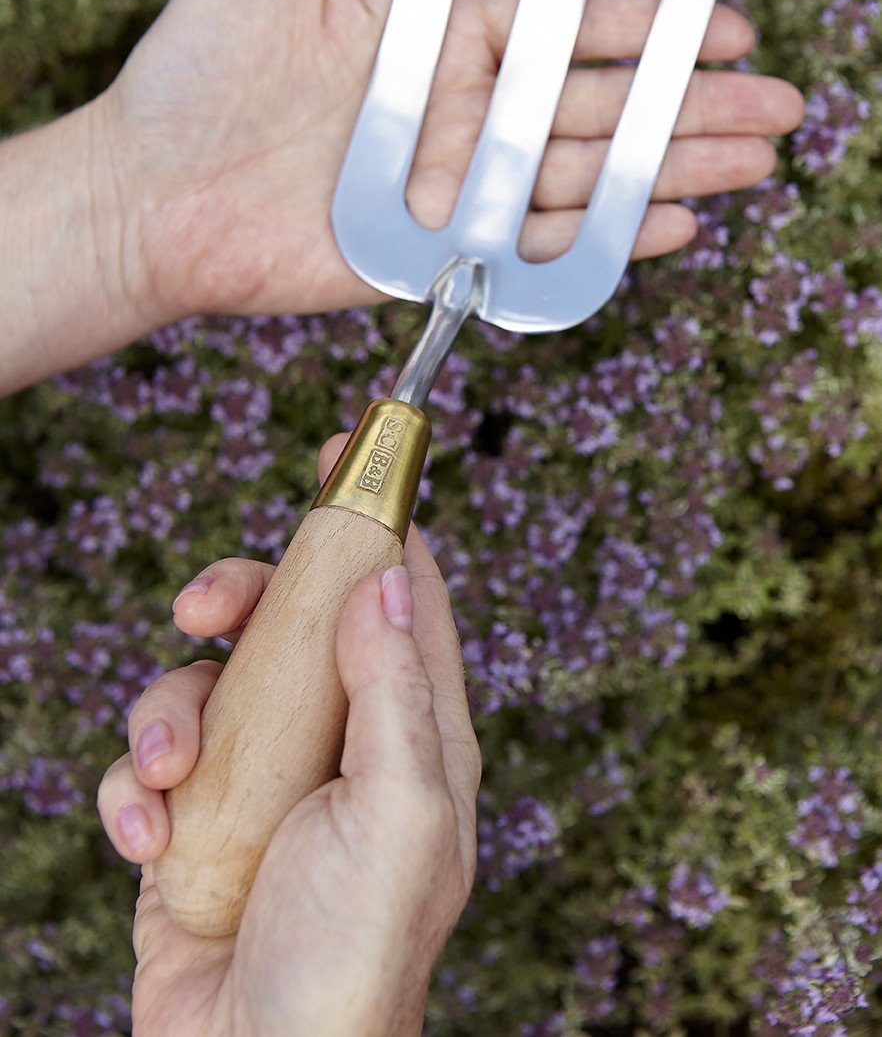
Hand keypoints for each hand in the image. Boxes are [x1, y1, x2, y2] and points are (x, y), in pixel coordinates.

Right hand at [97, 435, 479, 1036]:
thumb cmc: (352, 953)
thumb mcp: (400, 814)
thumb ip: (398, 690)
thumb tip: (391, 573)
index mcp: (410, 729)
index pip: (404, 591)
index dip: (376, 515)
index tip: (345, 445)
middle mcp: (338, 741)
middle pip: (288, 617)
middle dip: (238, 598)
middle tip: (203, 608)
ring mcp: (260, 780)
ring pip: (202, 681)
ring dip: (165, 715)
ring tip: (167, 774)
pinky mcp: (191, 822)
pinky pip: (146, 764)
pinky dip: (134, 792)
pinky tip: (149, 841)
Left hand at [100, 0, 802, 324]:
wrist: (146, 193)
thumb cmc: (194, 74)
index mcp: (439, 41)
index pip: (567, 31)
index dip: (648, 29)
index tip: (725, 23)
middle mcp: (460, 115)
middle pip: (599, 108)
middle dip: (692, 106)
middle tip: (780, 106)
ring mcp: (454, 190)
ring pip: (585, 178)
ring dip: (674, 170)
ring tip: (755, 164)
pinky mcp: (436, 258)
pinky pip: (536, 251)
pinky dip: (604, 241)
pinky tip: (672, 224)